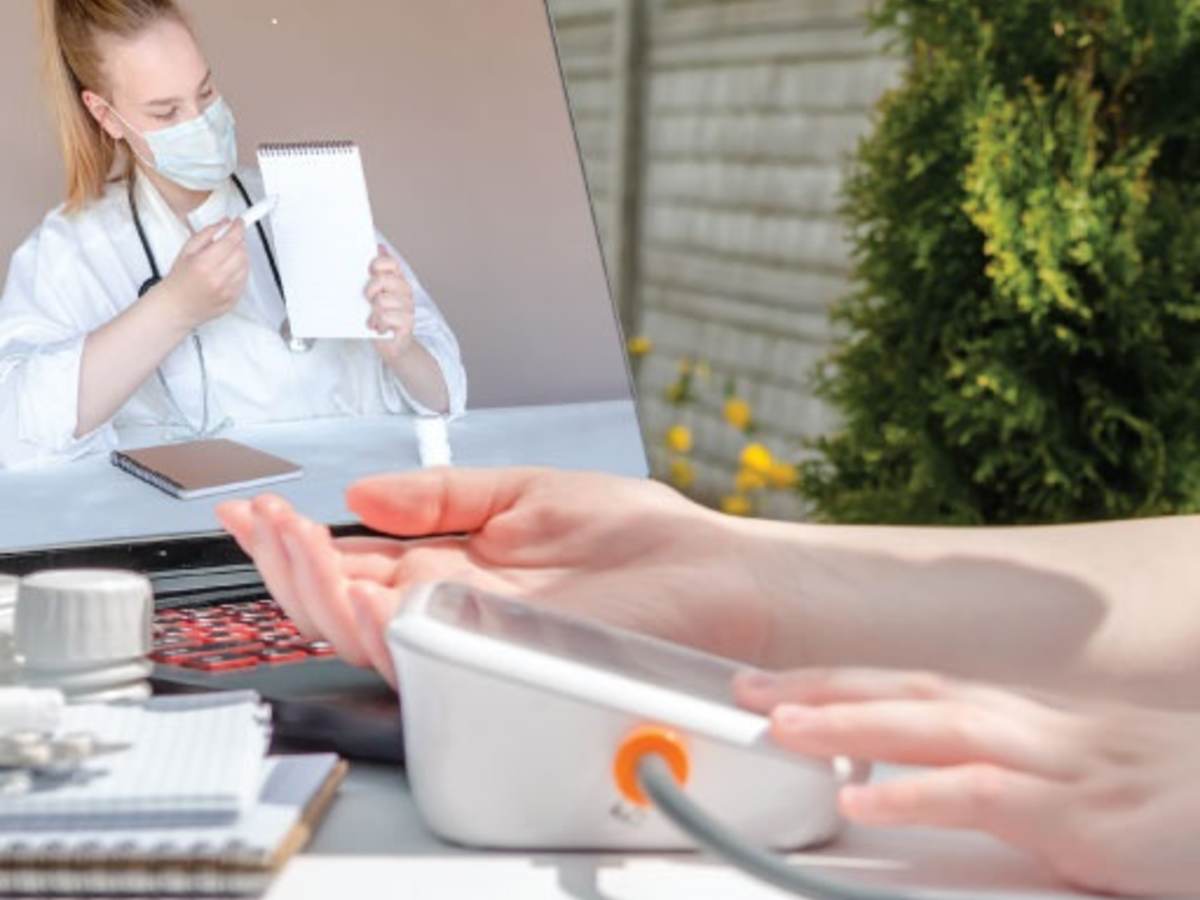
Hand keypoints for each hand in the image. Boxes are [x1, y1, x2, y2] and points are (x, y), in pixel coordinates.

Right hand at [158, 219, 248, 330]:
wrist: (175, 306)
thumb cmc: (178, 280)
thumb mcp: (187, 251)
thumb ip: (207, 233)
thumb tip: (224, 223)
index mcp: (204, 264)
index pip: (231, 240)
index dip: (238, 228)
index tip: (240, 222)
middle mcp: (218, 278)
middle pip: (242, 252)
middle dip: (238, 242)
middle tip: (230, 240)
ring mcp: (227, 291)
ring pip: (246, 266)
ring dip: (240, 257)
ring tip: (225, 258)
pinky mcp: (233, 300)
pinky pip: (245, 280)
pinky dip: (240, 272)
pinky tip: (227, 272)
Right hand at [215, 468, 775, 685]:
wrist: (710, 575)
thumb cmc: (642, 541)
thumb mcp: (525, 494)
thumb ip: (442, 496)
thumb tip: (364, 494)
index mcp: (457, 568)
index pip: (358, 563)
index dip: (301, 539)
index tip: (256, 507)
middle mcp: (454, 609)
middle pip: (344, 602)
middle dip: (289, 563)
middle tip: (254, 521)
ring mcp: (470, 637)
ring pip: (363, 632)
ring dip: (311, 587)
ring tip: (282, 537)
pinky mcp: (493, 657)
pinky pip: (413, 650)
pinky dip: (368, 618)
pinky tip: (342, 579)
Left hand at [365, 244, 414, 359]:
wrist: (392, 346)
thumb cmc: (381, 318)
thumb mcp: (375, 293)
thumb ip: (377, 271)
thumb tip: (380, 246)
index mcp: (398, 281)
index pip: (391, 263)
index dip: (378, 265)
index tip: (369, 272)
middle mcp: (406, 293)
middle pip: (383, 280)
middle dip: (370, 290)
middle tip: (368, 300)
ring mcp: (408, 308)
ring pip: (381, 301)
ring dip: (373, 311)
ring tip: (374, 318)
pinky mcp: (407, 324)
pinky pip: (385, 317)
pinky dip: (377, 324)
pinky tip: (378, 328)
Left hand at [736, 668, 1199, 896]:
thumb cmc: (1179, 803)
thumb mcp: (1084, 783)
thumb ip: (1012, 781)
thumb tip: (940, 787)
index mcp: (1031, 724)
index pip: (921, 690)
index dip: (847, 683)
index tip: (781, 684)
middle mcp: (1035, 730)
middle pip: (912, 693)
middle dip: (825, 686)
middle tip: (747, 688)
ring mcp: (1059, 765)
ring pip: (935, 728)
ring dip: (851, 722)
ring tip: (779, 723)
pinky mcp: (1083, 816)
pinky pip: (985, 796)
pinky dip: (918, 795)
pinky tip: (866, 802)